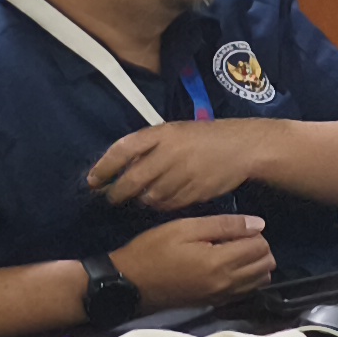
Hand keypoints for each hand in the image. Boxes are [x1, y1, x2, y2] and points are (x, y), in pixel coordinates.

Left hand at [88, 119, 269, 209]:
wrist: (245, 147)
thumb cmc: (206, 138)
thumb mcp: (176, 132)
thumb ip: (150, 147)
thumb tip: (121, 168)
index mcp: (163, 133)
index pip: (123, 150)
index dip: (104, 167)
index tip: (92, 181)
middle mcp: (171, 153)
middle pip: (133, 179)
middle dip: (117, 192)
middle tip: (111, 198)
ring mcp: (185, 173)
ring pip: (151, 195)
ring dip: (142, 199)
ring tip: (141, 198)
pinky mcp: (197, 191)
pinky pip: (170, 203)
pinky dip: (162, 205)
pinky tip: (163, 201)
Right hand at [114, 212, 273, 306]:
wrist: (129, 284)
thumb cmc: (152, 251)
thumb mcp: (184, 229)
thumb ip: (224, 225)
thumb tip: (258, 224)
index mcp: (220, 262)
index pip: (260, 247)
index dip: (254, 233)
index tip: (236, 228)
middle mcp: (227, 283)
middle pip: (266, 265)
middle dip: (259, 248)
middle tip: (237, 238)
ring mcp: (222, 296)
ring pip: (260, 280)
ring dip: (256, 264)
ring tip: (234, 252)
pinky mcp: (215, 303)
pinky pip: (246, 292)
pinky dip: (247, 279)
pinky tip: (230, 268)